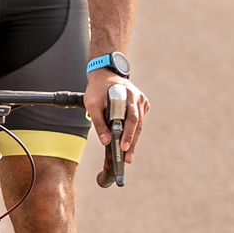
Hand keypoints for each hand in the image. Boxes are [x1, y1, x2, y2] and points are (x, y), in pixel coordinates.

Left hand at [83, 72, 146, 187]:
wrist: (104, 74)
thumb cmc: (97, 89)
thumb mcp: (92, 104)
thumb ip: (99, 122)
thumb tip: (105, 141)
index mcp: (128, 95)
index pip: (130, 120)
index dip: (128, 135)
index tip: (123, 147)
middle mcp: (137, 98)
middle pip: (137, 125)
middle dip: (132, 143)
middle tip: (128, 158)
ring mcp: (141, 100)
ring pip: (139, 125)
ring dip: (133, 140)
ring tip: (129, 155)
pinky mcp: (141, 104)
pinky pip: (139, 121)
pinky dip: (133, 131)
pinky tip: (129, 142)